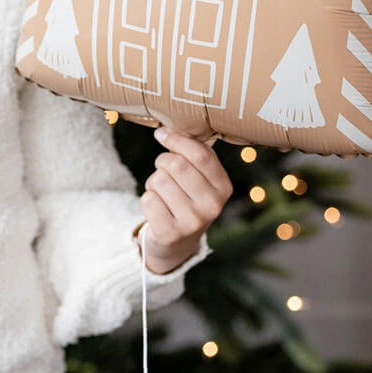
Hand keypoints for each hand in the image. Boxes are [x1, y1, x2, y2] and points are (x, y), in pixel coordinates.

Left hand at [137, 126, 232, 273]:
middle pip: (176, 165)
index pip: (201, 154)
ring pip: (159, 179)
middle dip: (162, 161)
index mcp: (223, 187)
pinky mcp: (170, 233)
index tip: (161, 134)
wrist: (178, 241)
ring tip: (163, 193)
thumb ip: (191, 152)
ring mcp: (192, 222)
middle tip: (163, 170)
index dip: (176, 139)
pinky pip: (148, 199)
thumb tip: (165, 131)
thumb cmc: (186, 196)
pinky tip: (158, 208)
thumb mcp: (198, 176)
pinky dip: (148, 198)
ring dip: (154, 182)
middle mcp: (212, 206)